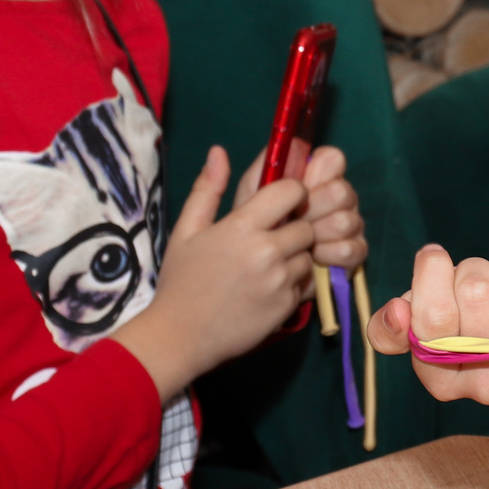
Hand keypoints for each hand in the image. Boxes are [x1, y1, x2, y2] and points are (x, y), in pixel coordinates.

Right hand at [113, 146, 316, 401]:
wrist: (180, 337)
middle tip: (272, 239)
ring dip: (296, 258)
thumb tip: (219, 152)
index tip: (282, 203)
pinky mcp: (287, 306)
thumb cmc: (181, 282)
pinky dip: (295, 285)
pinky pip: (306, 285)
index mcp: (242, 227)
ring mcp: (279, 280)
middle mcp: (266, 251)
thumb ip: (207, 189)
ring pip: (308, 256)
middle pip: (306, 225)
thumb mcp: (186, 231)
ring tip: (267, 268)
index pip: (291, 191)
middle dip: (295, 228)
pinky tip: (268, 289)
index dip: (292, 193)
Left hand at [254, 139, 366, 270]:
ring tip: (301, 243)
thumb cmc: (255, 227)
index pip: (333, 158)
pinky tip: (315, 257)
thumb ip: (270, 162)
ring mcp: (350, 223)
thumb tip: (294, 139)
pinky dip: (329, 254)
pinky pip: (352, 248)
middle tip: (293, 222)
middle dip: (313, 210)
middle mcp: (339, 195)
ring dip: (319, 234)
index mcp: (318, 176)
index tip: (298, 191)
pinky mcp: (355, 252)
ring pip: (347, 220)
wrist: (257, 270)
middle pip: (341, 191)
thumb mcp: (252, 192)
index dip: (316, 174)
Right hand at [369, 246, 488, 416]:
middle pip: (474, 294)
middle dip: (473, 270)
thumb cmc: (472, 328)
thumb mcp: (425, 330)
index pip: (432, 321)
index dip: (431, 275)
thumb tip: (397, 313)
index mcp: (443, 382)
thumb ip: (393, 327)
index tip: (434, 258)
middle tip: (479, 282)